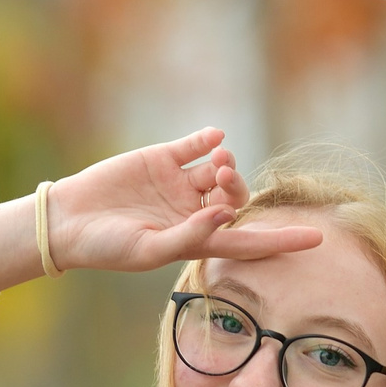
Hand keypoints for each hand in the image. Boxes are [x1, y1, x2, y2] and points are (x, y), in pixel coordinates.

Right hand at [48, 127, 322, 272]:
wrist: (68, 220)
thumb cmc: (107, 246)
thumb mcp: (148, 249)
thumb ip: (188, 236)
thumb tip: (225, 216)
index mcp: (196, 241)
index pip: (248, 241)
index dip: (282, 240)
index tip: (317, 239)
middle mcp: (193, 212)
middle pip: (235, 198)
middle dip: (238, 187)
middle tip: (224, 179)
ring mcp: (178, 184)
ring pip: (218, 170)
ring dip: (226, 164)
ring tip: (219, 161)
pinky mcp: (161, 159)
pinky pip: (194, 146)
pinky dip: (208, 140)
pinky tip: (214, 137)